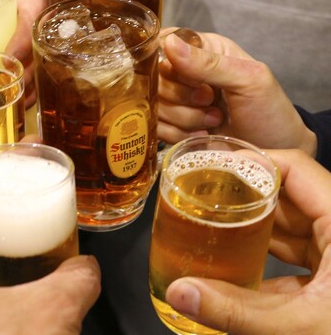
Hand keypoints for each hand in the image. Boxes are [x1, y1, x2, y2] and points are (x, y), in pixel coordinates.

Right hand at [157, 30, 316, 156]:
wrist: (273, 153)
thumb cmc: (268, 111)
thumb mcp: (247, 80)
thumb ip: (209, 63)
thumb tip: (170, 44)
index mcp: (203, 48)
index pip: (164, 43)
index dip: (170, 63)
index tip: (193, 80)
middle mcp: (184, 71)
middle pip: (154, 78)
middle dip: (182, 96)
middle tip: (211, 102)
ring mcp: (175, 100)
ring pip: (154, 104)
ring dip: (185, 118)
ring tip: (213, 121)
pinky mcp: (171, 126)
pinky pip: (156, 127)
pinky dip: (179, 134)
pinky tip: (202, 134)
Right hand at [166, 149, 330, 333]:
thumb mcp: (302, 329)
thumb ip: (237, 312)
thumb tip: (179, 292)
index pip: (296, 169)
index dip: (251, 162)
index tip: (209, 167)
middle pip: (288, 197)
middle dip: (243, 198)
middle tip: (198, 198)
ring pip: (292, 230)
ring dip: (253, 231)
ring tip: (209, 227)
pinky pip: (299, 259)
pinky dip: (268, 263)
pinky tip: (235, 272)